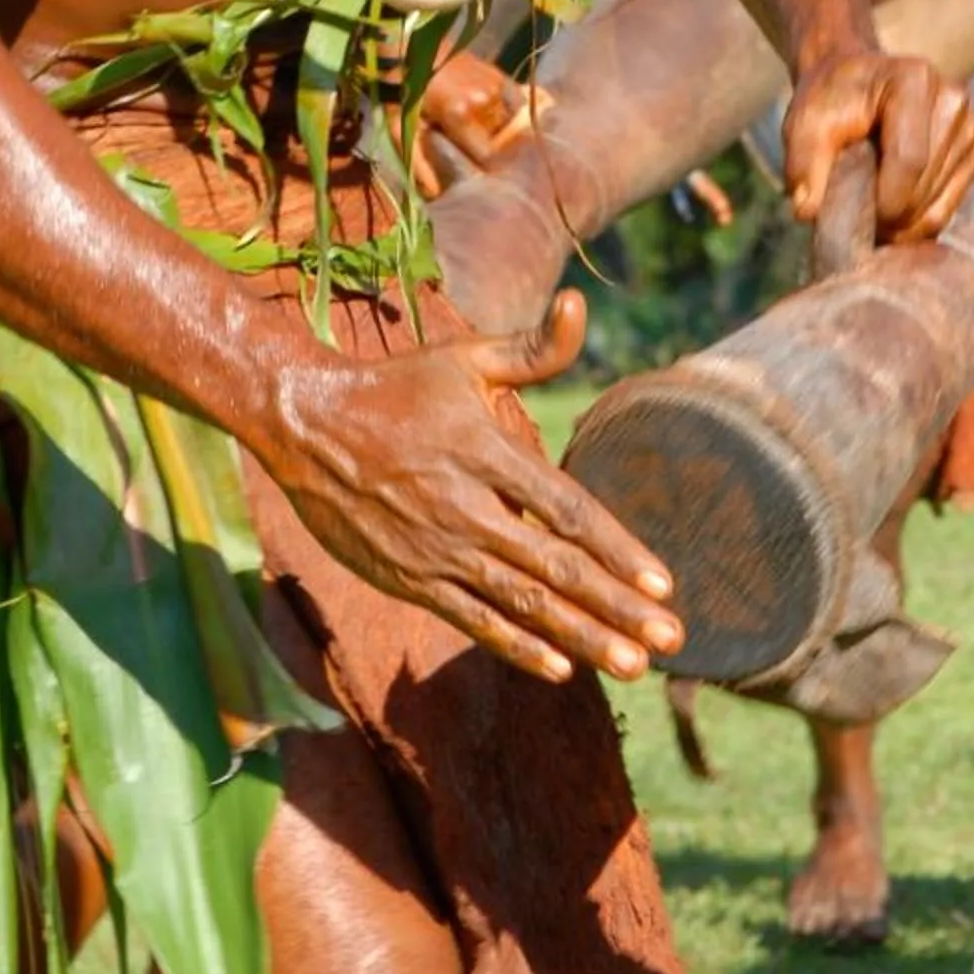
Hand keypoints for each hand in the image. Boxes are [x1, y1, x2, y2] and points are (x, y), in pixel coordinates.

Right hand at [265, 292, 684, 684]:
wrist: (304, 424)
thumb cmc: (396, 387)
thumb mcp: (464, 358)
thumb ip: (532, 348)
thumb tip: (581, 306)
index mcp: (486, 453)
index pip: (567, 511)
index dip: (618, 549)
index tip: (664, 582)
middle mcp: (466, 508)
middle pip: (556, 568)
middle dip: (617, 607)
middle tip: (670, 639)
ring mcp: (437, 550)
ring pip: (521, 603)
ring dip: (581, 637)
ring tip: (631, 666)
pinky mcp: (410, 578)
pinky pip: (472, 619)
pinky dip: (517, 646)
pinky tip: (560, 667)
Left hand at [413, 50, 530, 196]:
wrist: (409, 48)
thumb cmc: (402, 92)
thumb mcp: (402, 129)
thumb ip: (420, 163)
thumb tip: (435, 194)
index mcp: (460, 115)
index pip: (488, 156)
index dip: (486, 169)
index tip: (480, 173)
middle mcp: (484, 100)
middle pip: (503, 142)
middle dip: (495, 151)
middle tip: (481, 155)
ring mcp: (495, 85)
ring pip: (511, 124)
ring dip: (503, 134)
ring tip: (488, 137)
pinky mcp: (500, 75)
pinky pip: (515, 104)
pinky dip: (510, 115)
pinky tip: (498, 120)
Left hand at [783, 50, 973, 244]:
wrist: (854, 81)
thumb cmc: (829, 101)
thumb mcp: (804, 124)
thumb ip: (803, 163)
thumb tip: (806, 211)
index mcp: (914, 81)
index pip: (909, 159)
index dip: (884, 202)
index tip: (856, 221)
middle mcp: (952, 99)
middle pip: (926, 185)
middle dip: (891, 218)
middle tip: (857, 226)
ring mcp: (969, 126)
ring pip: (940, 204)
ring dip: (903, 224)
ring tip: (870, 216)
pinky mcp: (973, 151)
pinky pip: (950, 206)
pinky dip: (919, 221)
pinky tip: (891, 213)